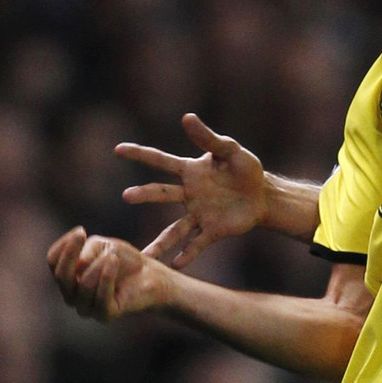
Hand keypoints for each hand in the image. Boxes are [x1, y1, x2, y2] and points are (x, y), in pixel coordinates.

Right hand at [46, 226, 168, 321]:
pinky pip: (101, 297)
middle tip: (85, 236)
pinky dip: (107, 276)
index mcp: (68, 278)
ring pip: (84, 285)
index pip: (53, 262)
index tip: (80, 231)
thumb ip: (87, 252)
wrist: (152, 275)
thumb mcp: (103, 248)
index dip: (63, 246)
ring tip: (113, 256)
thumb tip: (79, 264)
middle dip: (71, 254)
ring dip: (99, 264)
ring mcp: (88, 308)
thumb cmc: (125, 260)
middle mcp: (72, 296)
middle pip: (61, 275)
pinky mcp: (105, 315)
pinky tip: (114, 261)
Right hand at [118, 113, 267, 267]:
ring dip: (159, 243)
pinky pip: (196, 244)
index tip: (118, 149)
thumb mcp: (231, 151)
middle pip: (162, 193)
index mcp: (191, 172)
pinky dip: (186, 255)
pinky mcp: (212, 231)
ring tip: (142, 257)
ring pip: (173, 230)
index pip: (161, 161)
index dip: (140, 154)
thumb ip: (209, 138)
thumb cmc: (246, 170)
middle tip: (127, 195)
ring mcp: (198, 215)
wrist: (263, 196)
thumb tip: (187, 117)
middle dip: (145, 194)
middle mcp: (188, 195)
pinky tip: (175, 265)